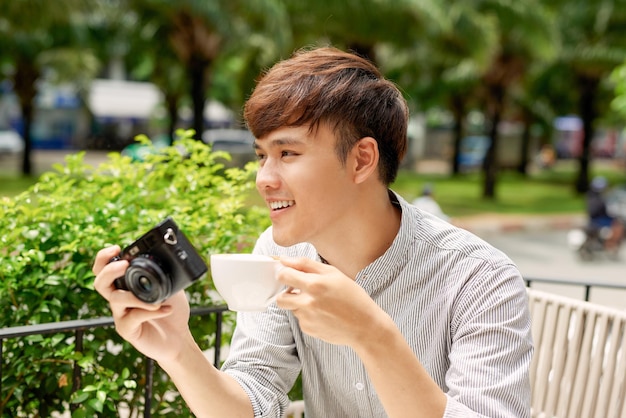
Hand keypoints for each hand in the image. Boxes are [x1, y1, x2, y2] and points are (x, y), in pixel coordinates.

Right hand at [92, 245, 190, 361]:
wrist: (179, 339)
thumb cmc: (173, 312)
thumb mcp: (172, 287)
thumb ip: (165, 274)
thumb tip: (169, 257)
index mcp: (126, 287)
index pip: (105, 270)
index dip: (104, 258)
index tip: (117, 248)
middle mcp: (120, 300)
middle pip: (100, 283)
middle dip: (109, 270)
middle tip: (124, 265)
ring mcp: (122, 315)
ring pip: (115, 299)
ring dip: (135, 295)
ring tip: (157, 299)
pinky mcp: (127, 330)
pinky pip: (133, 317)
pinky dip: (150, 311)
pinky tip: (166, 309)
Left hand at [275, 257, 383, 346]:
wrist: (365, 326)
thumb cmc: (353, 297)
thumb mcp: (334, 273)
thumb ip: (307, 265)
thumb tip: (285, 260)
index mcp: (315, 285)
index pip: (284, 276)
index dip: (283, 272)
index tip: (288, 273)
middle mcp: (308, 303)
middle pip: (280, 298)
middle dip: (286, 292)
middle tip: (298, 289)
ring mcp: (307, 319)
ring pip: (291, 308)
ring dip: (299, 303)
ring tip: (319, 302)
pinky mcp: (308, 330)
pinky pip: (300, 319)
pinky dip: (307, 315)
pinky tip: (323, 313)